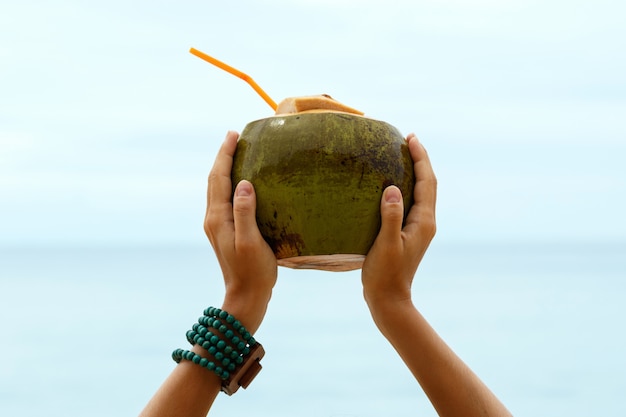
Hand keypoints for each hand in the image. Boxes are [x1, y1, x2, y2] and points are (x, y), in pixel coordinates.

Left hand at [204, 131, 277, 331]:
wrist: (245, 297)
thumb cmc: (253, 272)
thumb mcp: (251, 242)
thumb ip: (245, 212)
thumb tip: (242, 183)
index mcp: (218, 218)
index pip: (219, 178)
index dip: (225, 154)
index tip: (233, 134)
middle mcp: (213, 219)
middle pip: (214, 180)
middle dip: (223, 156)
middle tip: (235, 136)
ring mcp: (217, 226)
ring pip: (217, 189)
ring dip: (225, 169)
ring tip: (237, 153)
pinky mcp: (225, 231)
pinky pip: (224, 199)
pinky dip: (229, 183)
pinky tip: (242, 183)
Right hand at [362, 134, 436, 307]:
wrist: (389, 300)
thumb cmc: (385, 274)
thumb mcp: (385, 245)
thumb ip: (390, 217)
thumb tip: (393, 188)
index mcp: (423, 222)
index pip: (426, 182)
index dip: (421, 158)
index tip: (411, 138)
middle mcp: (425, 223)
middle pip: (428, 184)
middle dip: (420, 160)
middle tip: (408, 139)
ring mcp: (418, 229)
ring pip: (421, 193)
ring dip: (415, 172)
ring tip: (403, 155)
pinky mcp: (409, 234)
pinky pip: (412, 202)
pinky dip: (407, 187)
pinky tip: (392, 185)